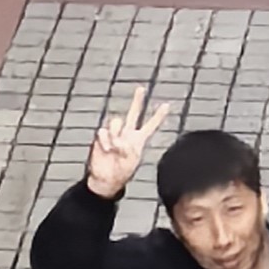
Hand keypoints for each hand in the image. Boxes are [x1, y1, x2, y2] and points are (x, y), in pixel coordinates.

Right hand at [86, 83, 176, 199]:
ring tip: (114, 148)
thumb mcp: (131, 162)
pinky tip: (106, 150)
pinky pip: (103, 131)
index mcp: (138, 140)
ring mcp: (114, 134)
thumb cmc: (121, 172)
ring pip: (116, 121)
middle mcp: (127, 134)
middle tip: (141, 88)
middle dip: (137, 101)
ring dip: (115, 133)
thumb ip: (128, 149)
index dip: (158, 116)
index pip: (150, 125)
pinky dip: (105, 141)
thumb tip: (121, 140)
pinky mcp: (102, 137)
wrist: (105, 179)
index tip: (166, 105)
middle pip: (133, 114)